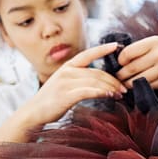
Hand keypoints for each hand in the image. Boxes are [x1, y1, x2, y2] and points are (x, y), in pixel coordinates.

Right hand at [0, 43, 125, 144]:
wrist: (33, 112)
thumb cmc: (52, 100)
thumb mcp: (65, 84)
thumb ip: (79, 79)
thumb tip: (100, 81)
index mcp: (67, 67)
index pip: (88, 54)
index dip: (102, 49)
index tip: (116, 45)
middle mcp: (67, 72)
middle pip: (97, 73)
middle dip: (113, 80)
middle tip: (124, 88)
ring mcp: (66, 83)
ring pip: (95, 82)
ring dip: (111, 88)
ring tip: (120, 95)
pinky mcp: (66, 95)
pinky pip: (88, 91)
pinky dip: (101, 93)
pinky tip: (109, 96)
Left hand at [116, 36, 157, 99]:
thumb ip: (144, 47)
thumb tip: (123, 56)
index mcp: (155, 42)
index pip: (128, 52)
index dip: (120, 60)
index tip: (120, 64)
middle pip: (131, 67)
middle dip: (121, 75)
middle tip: (117, 78)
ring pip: (138, 79)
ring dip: (128, 83)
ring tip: (125, 84)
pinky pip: (149, 85)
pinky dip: (141, 87)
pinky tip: (138, 86)